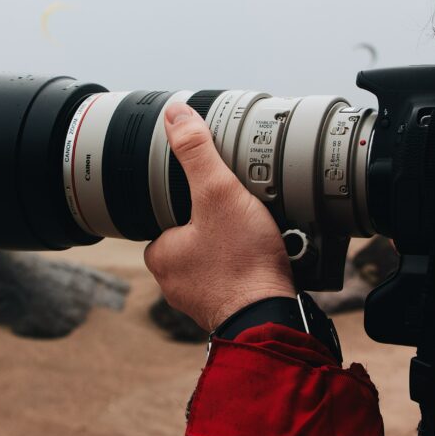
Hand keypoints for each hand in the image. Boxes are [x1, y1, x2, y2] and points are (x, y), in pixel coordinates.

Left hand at [143, 102, 295, 330]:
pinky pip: (235, 281)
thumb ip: (197, 153)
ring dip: (235, 248)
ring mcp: (202, 300)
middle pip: (194, 235)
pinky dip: (249, 269)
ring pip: (215, 260)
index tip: (213, 195)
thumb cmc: (243, 264)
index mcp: (160, 255)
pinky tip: (266, 260)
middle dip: (218, 224)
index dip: (190, 199)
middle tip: (242, 215)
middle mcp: (174, 283)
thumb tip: (175, 115)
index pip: (166, 214)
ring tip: (257, 236)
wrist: (273, 320)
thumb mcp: (218, 193)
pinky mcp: (228, 312)